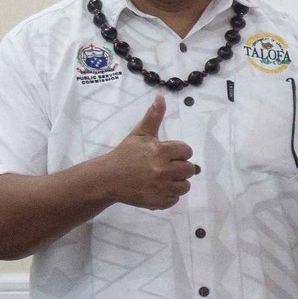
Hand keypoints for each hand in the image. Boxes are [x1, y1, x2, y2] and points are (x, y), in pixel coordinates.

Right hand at [101, 95, 198, 209]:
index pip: (186, 151)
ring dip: (177, 182)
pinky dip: (168, 195)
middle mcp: (163, 170)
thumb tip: (161, 96)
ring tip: (162, 178)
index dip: (179, 152)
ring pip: (185, 185)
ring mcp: (161, 187)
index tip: (168, 154)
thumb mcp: (139, 134)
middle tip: (165, 166)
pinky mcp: (158, 201)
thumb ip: (153, 117)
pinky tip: (157, 188)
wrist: (108, 178)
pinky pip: (175, 199)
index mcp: (160, 151)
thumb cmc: (125, 154)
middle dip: (179, 167)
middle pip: (189, 169)